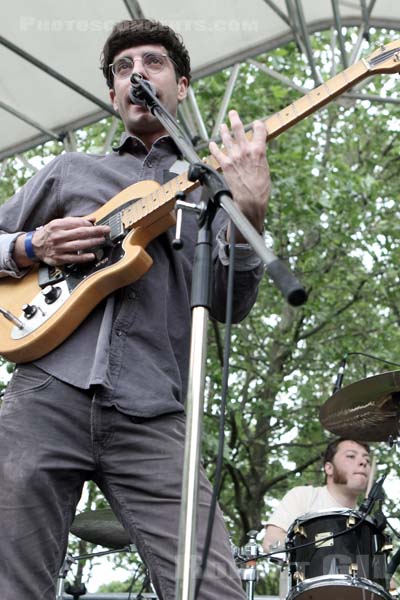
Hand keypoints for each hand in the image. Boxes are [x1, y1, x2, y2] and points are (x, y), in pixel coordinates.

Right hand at [14, 216, 110, 266]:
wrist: (34, 246)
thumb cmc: (49, 234)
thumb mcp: (59, 224)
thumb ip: (76, 221)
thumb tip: (92, 219)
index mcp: (57, 225)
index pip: (76, 223)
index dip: (89, 224)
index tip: (99, 225)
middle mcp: (57, 236)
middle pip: (80, 233)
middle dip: (95, 231)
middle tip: (106, 230)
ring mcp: (58, 248)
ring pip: (78, 245)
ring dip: (92, 243)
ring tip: (101, 240)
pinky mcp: (58, 258)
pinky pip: (73, 258)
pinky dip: (83, 257)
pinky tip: (92, 256)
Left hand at [209, 110, 269, 242]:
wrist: (251, 200)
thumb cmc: (261, 187)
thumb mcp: (265, 168)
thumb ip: (259, 156)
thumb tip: (256, 151)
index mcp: (259, 150)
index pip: (259, 129)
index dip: (258, 125)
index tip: (256, 124)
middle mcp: (245, 150)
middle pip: (239, 128)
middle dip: (235, 118)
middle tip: (232, 113)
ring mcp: (234, 157)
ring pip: (226, 138)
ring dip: (223, 130)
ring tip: (222, 126)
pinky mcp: (225, 165)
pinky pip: (217, 153)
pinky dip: (213, 148)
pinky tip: (212, 144)